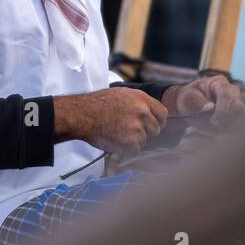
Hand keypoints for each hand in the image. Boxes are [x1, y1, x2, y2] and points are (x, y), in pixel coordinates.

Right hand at [53, 87, 167, 155]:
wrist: (82, 114)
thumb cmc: (97, 104)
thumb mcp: (122, 94)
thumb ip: (139, 102)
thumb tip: (150, 112)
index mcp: (141, 98)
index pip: (163, 113)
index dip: (158, 121)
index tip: (152, 125)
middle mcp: (142, 112)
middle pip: (156, 129)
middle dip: (145, 132)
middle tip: (129, 131)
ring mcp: (137, 127)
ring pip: (145, 140)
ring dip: (134, 141)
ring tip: (117, 133)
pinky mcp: (131, 142)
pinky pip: (136, 150)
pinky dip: (126, 149)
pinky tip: (115, 140)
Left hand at [161, 74, 244, 126]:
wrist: (190, 107)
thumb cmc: (188, 99)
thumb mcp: (187, 99)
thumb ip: (198, 102)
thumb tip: (211, 107)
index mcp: (219, 82)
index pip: (227, 95)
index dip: (222, 110)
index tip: (213, 122)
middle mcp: (232, 90)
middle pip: (238, 107)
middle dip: (227, 120)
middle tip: (214, 127)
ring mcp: (237, 102)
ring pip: (243, 117)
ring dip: (231, 126)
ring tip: (217, 130)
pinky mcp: (240, 114)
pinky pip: (243, 123)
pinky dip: (234, 130)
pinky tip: (223, 132)